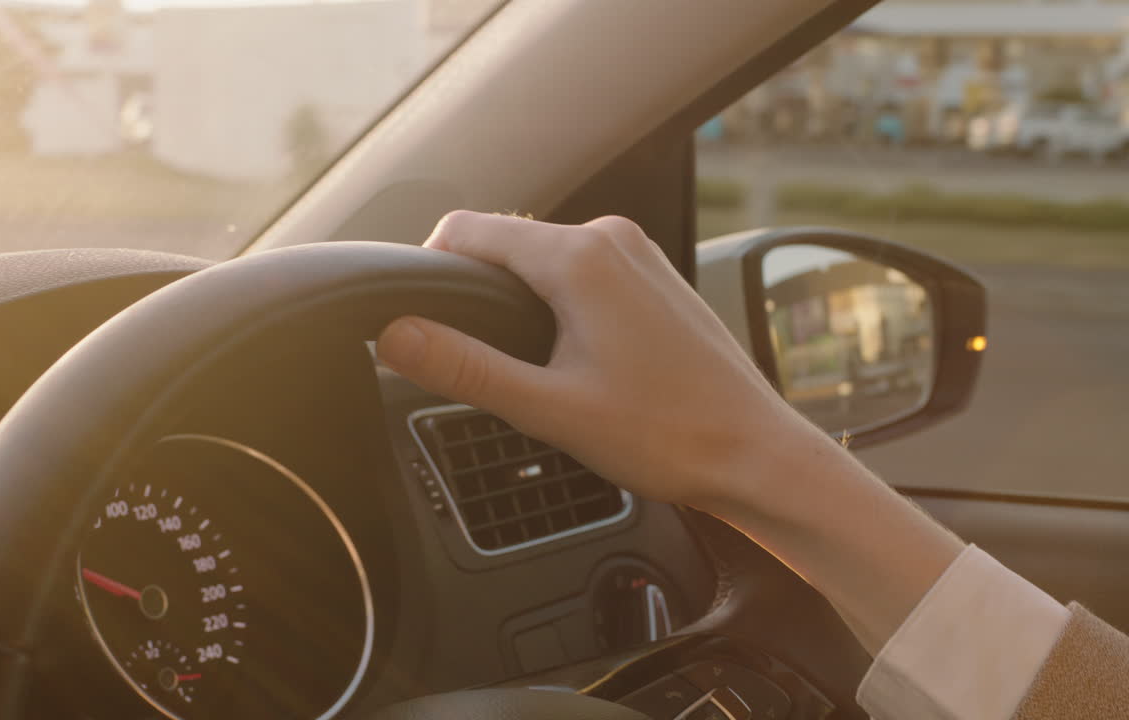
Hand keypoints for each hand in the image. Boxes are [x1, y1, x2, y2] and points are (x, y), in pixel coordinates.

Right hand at [377, 211, 820, 509]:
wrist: (756, 454)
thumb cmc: (667, 435)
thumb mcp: (549, 408)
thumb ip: (465, 368)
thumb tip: (394, 336)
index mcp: (580, 257)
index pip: (467, 230)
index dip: (429, 272)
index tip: (420, 323)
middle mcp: (611, 238)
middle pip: (504, 244)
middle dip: (477, 295)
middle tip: (477, 364)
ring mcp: (638, 254)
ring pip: (543, 260)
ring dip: (520, 304)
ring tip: (531, 371)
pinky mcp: (653, 277)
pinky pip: (582, 273)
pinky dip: (558, 306)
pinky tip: (573, 360)